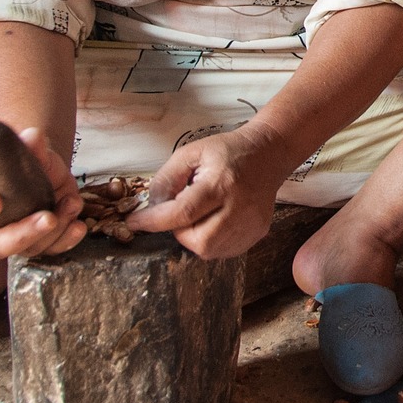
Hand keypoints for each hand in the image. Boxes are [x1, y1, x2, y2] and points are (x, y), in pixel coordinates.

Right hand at [0, 126, 85, 259]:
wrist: (51, 174)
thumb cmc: (29, 163)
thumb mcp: (31, 153)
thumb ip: (30, 147)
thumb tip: (33, 136)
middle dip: (22, 234)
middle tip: (48, 218)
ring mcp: (18, 239)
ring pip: (31, 248)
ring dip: (56, 229)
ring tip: (71, 202)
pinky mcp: (42, 244)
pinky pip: (52, 250)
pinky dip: (68, 240)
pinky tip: (79, 225)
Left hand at [125, 126, 285, 258]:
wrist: (268, 154)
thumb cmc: (226, 151)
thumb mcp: (191, 153)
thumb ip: (167, 178)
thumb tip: (152, 207)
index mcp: (221, 183)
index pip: (183, 213)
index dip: (154, 221)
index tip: (135, 222)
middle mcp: (239, 207)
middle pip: (200, 242)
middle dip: (180, 234)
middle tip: (180, 215)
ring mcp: (251, 223)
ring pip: (211, 251)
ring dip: (195, 239)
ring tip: (199, 216)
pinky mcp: (258, 232)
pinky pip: (225, 251)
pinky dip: (211, 242)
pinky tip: (213, 222)